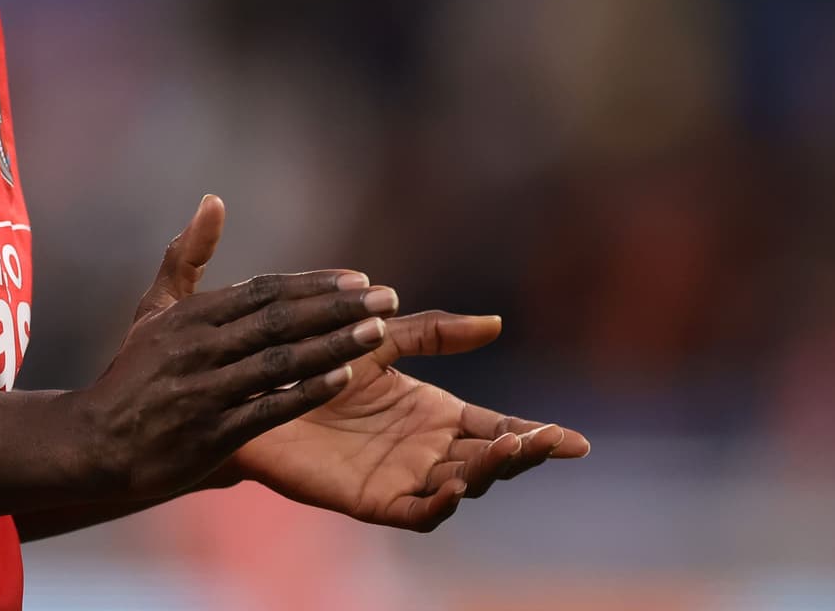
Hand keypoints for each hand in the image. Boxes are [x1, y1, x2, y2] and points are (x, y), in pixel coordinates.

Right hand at [65, 195, 400, 499]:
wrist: (95, 443)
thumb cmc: (132, 373)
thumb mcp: (154, 310)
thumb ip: (187, 256)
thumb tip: (213, 199)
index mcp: (191, 316)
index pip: (263, 292)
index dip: (313, 285)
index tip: (359, 279)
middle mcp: (200, 348)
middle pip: (280, 320)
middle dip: (337, 308)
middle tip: (388, 297)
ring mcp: (206, 391)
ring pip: (280, 361)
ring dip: (332, 344)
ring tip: (378, 332)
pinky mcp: (211, 434)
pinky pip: (267, 408)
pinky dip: (305, 393)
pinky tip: (343, 378)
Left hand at [230, 309, 589, 530]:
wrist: (258, 390)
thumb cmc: (315, 362)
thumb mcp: (382, 339)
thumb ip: (435, 333)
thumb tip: (496, 323)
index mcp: (438, 414)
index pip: (500, 428)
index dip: (537, 435)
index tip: (576, 440)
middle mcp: (429, 450)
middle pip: (492, 460)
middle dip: (526, 453)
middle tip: (552, 440)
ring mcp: (405, 477)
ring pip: (463, 485)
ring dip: (489, 471)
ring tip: (509, 448)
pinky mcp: (372, 500)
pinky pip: (416, 512)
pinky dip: (440, 504)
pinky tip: (455, 485)